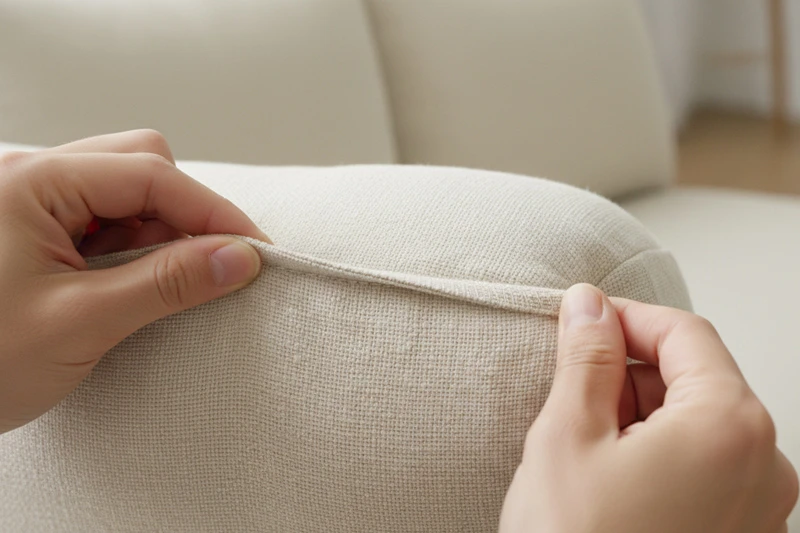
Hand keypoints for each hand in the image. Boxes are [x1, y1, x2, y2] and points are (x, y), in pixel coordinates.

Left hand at [0, 130, 268, 432]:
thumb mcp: (79, 323)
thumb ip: (166, 283)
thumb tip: (242, 258)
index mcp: (31, 182)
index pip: (151, 174)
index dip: (213, 212)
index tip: (257, 253)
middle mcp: (31, 178)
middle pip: (140, 165)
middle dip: (185, 213)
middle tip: (210, 267)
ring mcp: (31, 202)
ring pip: (126, 192)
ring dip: (161, 232)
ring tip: (166, 284)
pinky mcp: (35, 231)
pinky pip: (105, 220)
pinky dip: (135, 248)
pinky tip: (134, 285)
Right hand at [500, 284, 797, 532]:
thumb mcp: (567, 435)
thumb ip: (586, 357)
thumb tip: (588, 306)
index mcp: (728, 427)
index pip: (684, 332)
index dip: (626, 317)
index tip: (582, 320)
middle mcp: (763, 466)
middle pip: (697, 377)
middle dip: (630, 371)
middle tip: (572, 391)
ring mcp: (758, 508)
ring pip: (698, 423)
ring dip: (640, 414)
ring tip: (585, 447)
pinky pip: (704, 466)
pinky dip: (657, 453)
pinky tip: (609, 479)